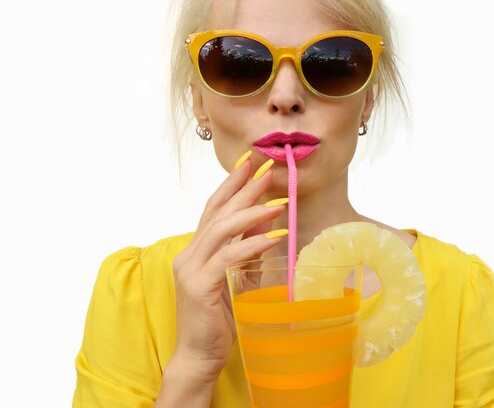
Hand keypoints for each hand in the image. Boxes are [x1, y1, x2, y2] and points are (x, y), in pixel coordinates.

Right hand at [169, 156, 284, 381]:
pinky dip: (254, 243)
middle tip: (265, 170)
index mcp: (196, 250)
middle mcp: (189, 254)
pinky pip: (230, 256)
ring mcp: (191, 268)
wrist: (198, 356)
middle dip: (242, 189)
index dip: (230, 185)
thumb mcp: (237, 277)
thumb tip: (268, 221)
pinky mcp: (200, 285)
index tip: (249, 164)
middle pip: (218, 212)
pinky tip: (276, 234)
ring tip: (278, 201)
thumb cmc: (218, 319)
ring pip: (222, 229)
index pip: (213, 209)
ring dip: (252, 212)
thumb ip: (248, 250)